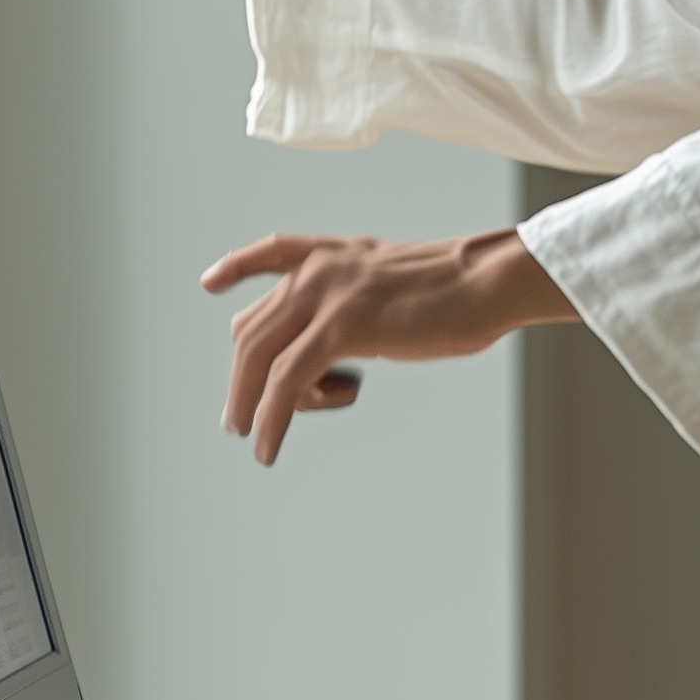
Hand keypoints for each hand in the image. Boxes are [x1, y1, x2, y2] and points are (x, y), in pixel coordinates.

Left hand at [201, 229, 577, 464]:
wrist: (487, 282)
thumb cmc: (462, 290)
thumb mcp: (399, 282)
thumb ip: (363, 301)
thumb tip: (338, 349)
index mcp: (338, 253)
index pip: (272, 253)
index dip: (238, 268)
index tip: (211, 282)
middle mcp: (320, 269)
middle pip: (255, 327)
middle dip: (240, 378)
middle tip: (238, 418)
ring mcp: (327, 295)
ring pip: (260, 357)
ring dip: (248, 404)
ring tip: (256, 438)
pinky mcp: (340, 328)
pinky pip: (286, 383)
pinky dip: (272, 418)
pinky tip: (270, 445)